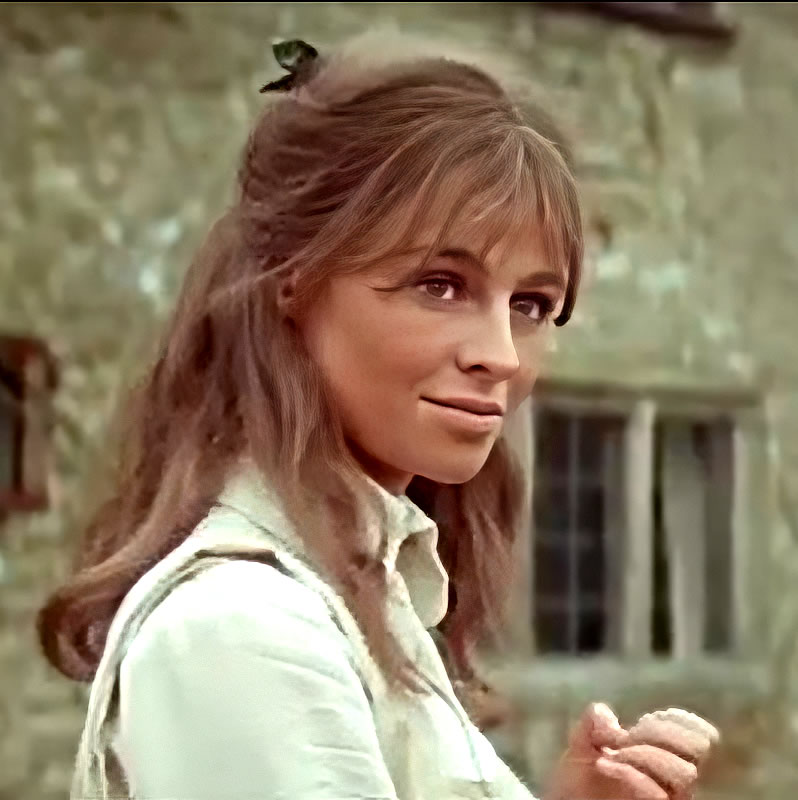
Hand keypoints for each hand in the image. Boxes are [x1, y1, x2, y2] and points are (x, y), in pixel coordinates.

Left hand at [544, 703, 718, 799]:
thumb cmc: (578, 783)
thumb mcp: (581, 745)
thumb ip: (594, 723)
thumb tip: (608, 717)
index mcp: (659, 757)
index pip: (696, 739)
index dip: (681, 723)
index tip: (651, 718)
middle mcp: (668, 782)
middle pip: (695, 753)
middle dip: (663, 734)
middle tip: (630, 736)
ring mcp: (665, 799)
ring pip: (683, 774)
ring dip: (645, 754)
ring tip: (612, 755)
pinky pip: (658, 794)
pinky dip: (631, 774)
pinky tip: (604, 765)